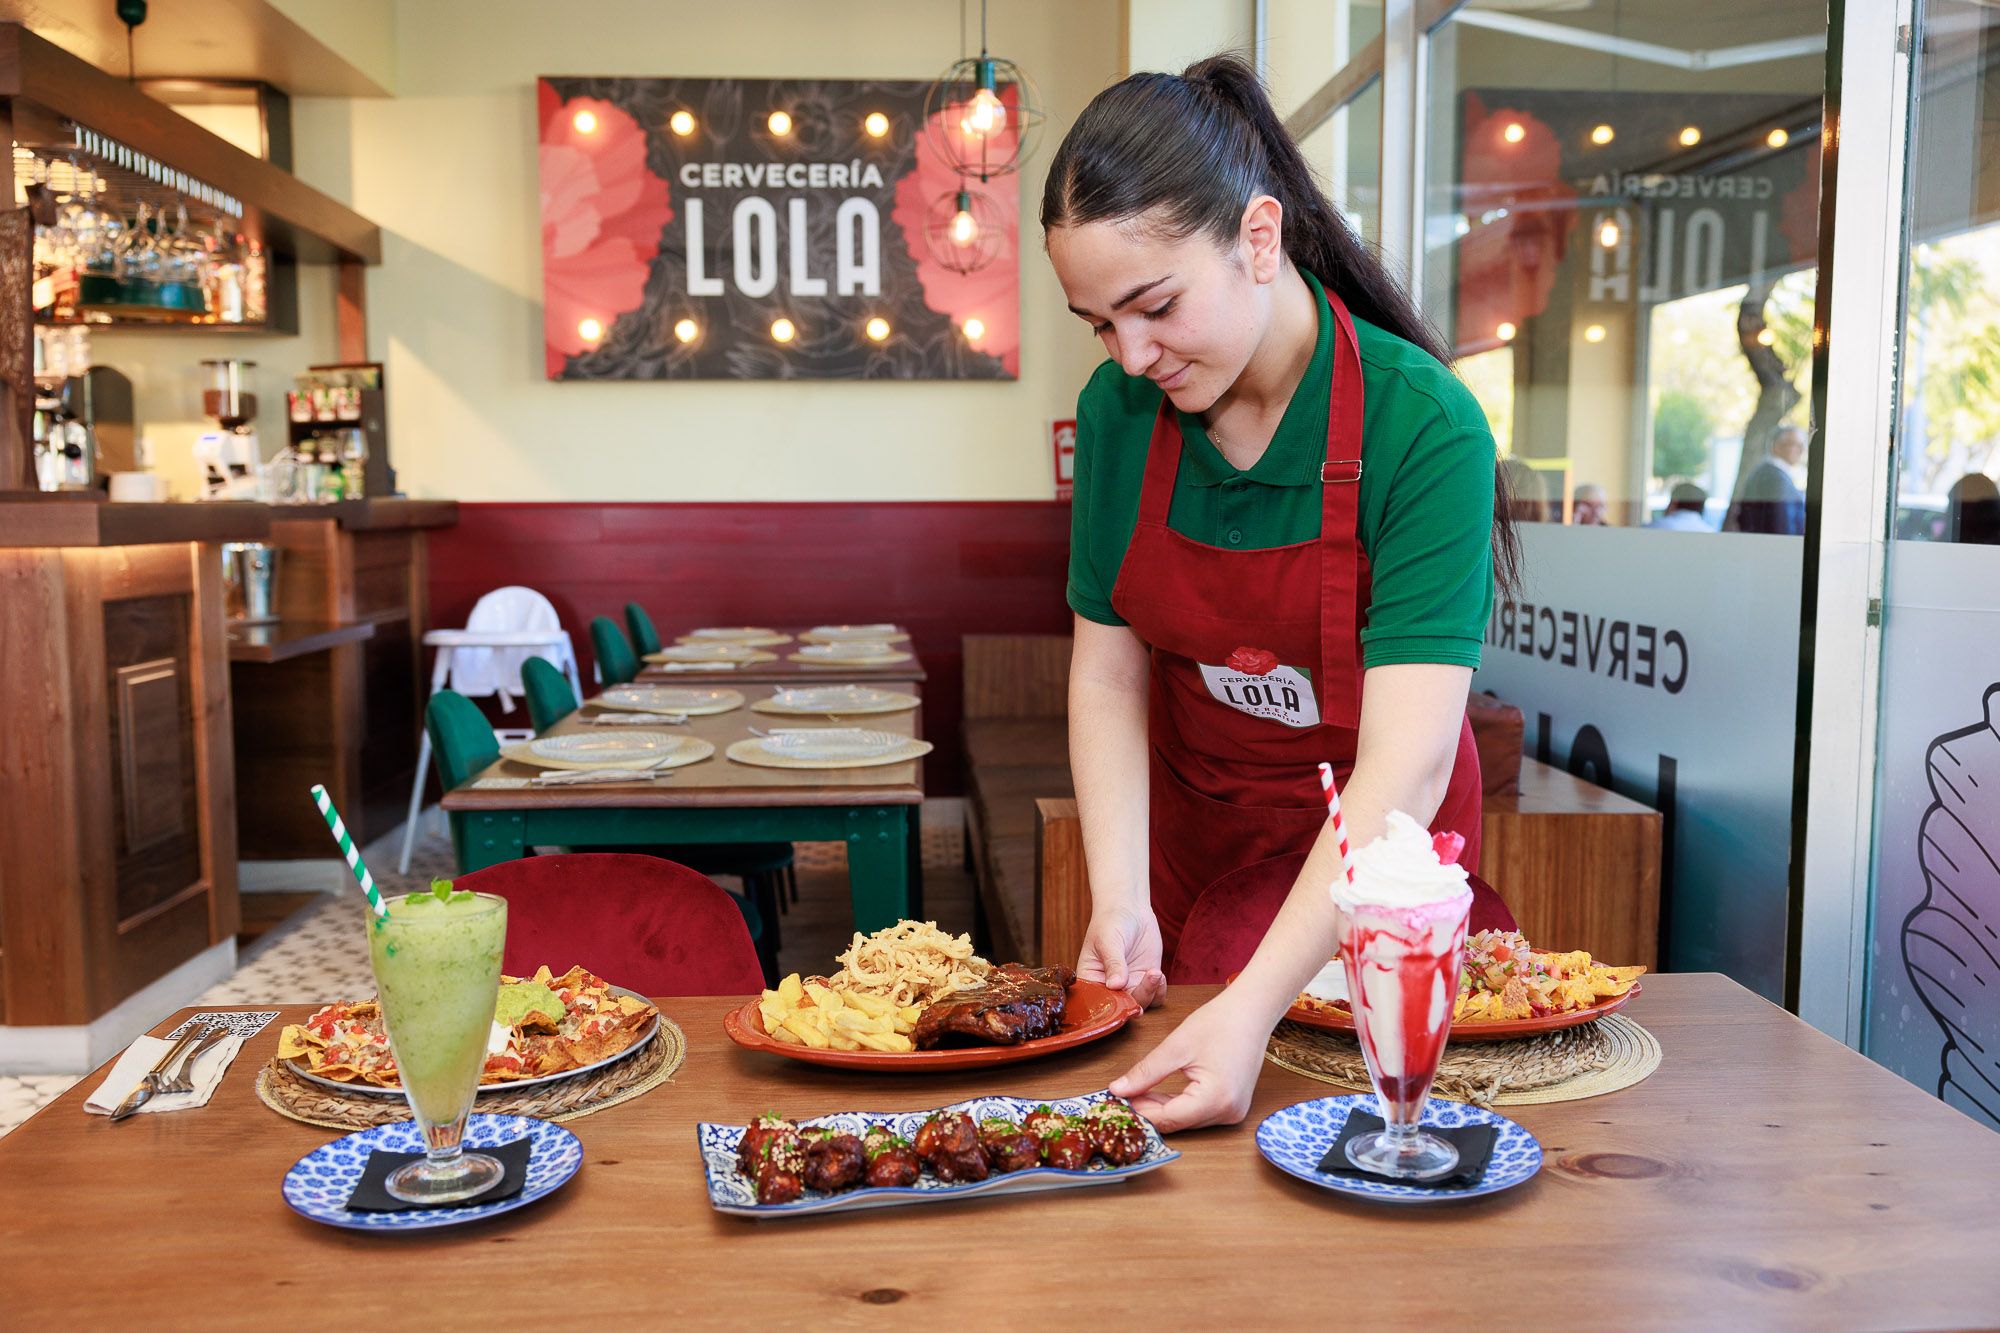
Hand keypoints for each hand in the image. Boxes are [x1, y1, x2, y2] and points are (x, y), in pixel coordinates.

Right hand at [1076, 906, 1166, 1008]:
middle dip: (1136, 999)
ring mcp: (1129, 985)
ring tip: (1154, 973)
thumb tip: (1116, 985)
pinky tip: (1158, 974)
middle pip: (1122, 1007)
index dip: (1112, 1006)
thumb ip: (1113, 963)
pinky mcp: (1145, 980)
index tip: (1125, 997)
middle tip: (1147, 979)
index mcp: (1091, 981)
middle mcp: (1109, 988)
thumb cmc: (1110, 922)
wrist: (1129, 909)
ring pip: (1141, 1004)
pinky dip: (1159, 991)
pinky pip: (1155, 997)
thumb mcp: (1108, 941)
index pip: (1098, 1002)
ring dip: (1150, 994)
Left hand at [1109, 987, 1271, 1131]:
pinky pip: (1198, 1113)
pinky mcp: (1233, 1106)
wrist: (1251, 1011)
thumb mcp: (1175, 1047)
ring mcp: (1233, 1112)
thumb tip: (1117, 1090)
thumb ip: (1145, 1073)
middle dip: (1148, 1110)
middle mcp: (1228, 1113)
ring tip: (1136, 1093)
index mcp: (1215, 1099)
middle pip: (1177, 1123)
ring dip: (1162, 1109)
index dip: (1139, 1112)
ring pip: (1186, 1120)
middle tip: (1122, 1095)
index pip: (1167, 1119)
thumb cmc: (1219, 1022)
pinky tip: (1158, 1093)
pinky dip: (1178, 1105)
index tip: (1116, 1102)